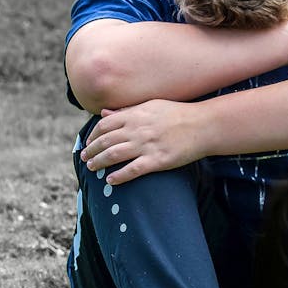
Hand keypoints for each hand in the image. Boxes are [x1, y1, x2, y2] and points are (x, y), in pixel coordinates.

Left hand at [81, 99, 205, 184]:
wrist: (203, 125)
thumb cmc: (178, 114)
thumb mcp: (151, 106)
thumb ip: (127, 110)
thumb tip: (104, 113)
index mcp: (135, 115)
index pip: (104, 125)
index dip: (93, 135)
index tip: (89, 143)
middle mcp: (138, 129)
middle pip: (105, 141)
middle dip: (91, 150)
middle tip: (84, 158)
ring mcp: (147, 145)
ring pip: (114, 155)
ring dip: (99, 162)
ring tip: (92, 169)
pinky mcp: (157, 160)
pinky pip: (133, 170)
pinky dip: (119, 176)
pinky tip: (111, 181)